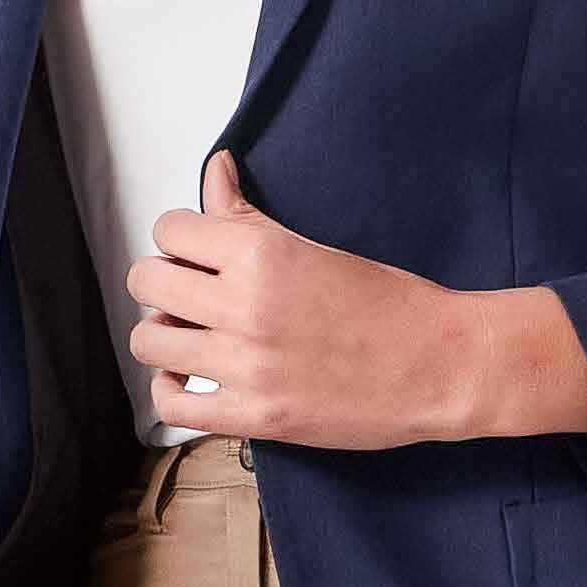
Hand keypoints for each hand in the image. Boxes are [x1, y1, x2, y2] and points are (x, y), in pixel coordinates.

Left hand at [127, 151, 586, 447]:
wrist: (440, 364)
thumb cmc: (390, 304)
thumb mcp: (314, 247)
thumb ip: (247, 214)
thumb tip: (216, 169)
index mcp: (261, 254)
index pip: (169, 230)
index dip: (180, 239)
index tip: (199, 254)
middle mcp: (244, 307)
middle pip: (145, 281)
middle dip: (164, 282)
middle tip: (192, 293)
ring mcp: (246, 365)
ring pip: (147, 342)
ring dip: (164, 335)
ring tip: (194, 336)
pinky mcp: (254, 416)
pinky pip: (172, 405)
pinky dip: (171, 391)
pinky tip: (193, 379)